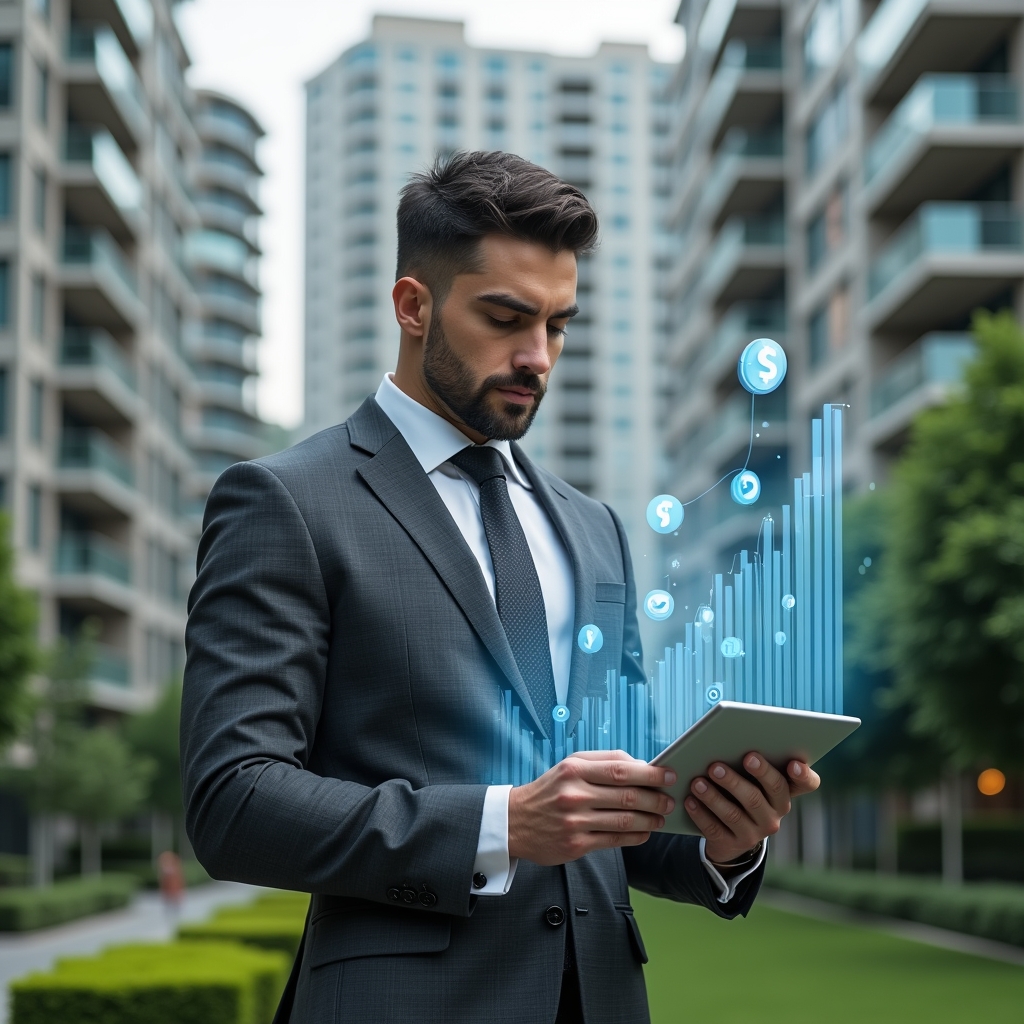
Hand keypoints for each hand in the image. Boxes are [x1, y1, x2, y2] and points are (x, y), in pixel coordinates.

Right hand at [508, 750, 676, 865]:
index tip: (668, 774)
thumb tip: (641, 766)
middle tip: (670, 800)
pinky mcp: (576, 844)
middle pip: (627, 795)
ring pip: (625, 820)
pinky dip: (636, 837)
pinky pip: (615, 841)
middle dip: (655, 798)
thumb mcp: (569, 766)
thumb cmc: (549, 790)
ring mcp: (575, 821)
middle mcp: (574, 793)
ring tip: (661, 817)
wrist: (515, 821)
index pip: (621, 769)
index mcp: (574, 769)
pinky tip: (645, 832)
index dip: (650, 773)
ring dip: (650, 819)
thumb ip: (603, 762)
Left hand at [685, 753, 819, 865]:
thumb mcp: (750, 776)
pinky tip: (690, 800)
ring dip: (713, 796)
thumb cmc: (741, 789)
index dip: (803, 774)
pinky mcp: (734, 844)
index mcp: (784, 792)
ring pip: (734, 814)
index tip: (792, 763)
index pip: (807, 783)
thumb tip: (727, 740)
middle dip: (737, 780)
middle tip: (716, 766)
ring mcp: (756, 831)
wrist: (730, 832)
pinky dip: (701, 813)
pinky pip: (715, 829)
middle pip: (759, 796)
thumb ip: (749, 761)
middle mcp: (776, 813)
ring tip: (697, 782)